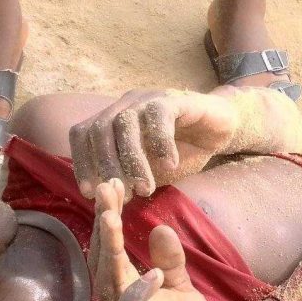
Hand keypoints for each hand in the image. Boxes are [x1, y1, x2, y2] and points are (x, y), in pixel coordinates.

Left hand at [69, 89, 237, 198]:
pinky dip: (161, 143)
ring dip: (133, 160)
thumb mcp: (150, 168)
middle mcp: (126, 104)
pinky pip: (160, 116)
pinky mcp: (175, 99)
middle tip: (123, 196)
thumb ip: (130, 177)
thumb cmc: (182, 149)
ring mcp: (148, 98)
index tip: (89, 192)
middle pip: (100, 129)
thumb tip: (108, 201)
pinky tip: (170, 165)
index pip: (83, 134)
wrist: (220, 126)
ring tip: (146, 189)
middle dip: (107, 166)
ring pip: (126, 123)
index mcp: (113, 119)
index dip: (81, 162)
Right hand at [90, 179, 224, 300]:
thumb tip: (158, 227)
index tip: (111, 184)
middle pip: (103, 262)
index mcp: (130, 292)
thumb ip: (170, 262)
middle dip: (104, 225)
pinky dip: (138, 298)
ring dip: (110, 252)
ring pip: (109, 287)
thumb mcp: (181, 290)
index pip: (112, 250)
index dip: (109, 218)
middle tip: (105, 189)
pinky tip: (151, 275)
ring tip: (113, 218)